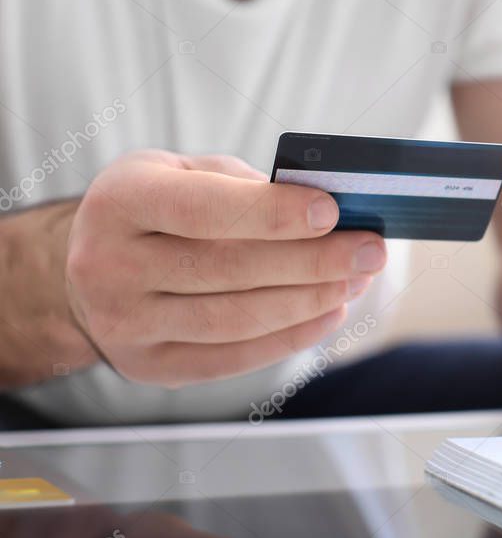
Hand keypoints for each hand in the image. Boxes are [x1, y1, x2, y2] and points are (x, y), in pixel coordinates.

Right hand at [65, 150, 386, 386]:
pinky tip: (331, 313)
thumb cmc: (158, 208)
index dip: (271, 213)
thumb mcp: (185, 172)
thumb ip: (245, 184)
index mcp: (118, 201)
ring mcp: (124, 324)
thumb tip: (328, 211)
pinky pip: (231, 358)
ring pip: (234, 320)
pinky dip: (290, 337)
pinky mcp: (149, 366)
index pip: (202, 209)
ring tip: (357, 280)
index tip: (332, 211)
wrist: (95, 265)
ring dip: (309, 301)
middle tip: (370, 250)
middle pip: (227, 269)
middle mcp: (107, 266)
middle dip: (312, 260)